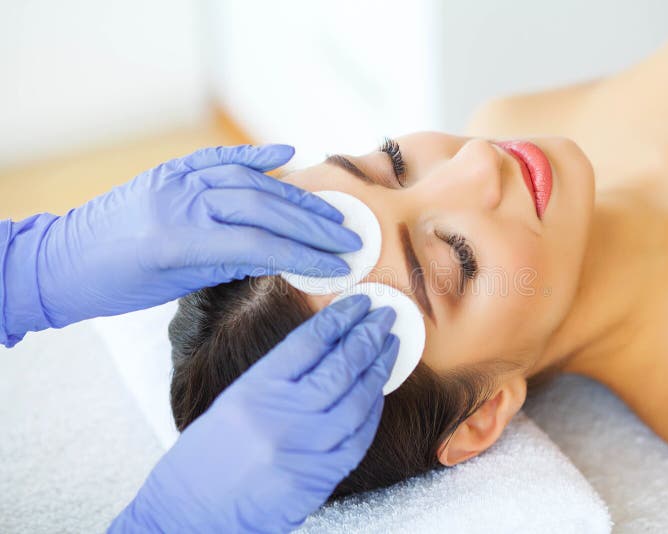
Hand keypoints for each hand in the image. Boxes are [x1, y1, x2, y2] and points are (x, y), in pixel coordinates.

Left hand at [37, 144, 360, 326]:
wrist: (64, 259)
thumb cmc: (117, 285)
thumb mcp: (176, 284)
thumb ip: (228, 262)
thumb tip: (280, 253)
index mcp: (179, 240)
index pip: (260, 244)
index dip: (305, 255)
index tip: (338, 265)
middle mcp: (181, 201)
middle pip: (264, 207)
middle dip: (312, 225)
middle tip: (348, 237)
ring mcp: (177, 179)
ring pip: (250, 182)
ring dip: (296, 197)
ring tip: (330, 214)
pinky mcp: (173, 169)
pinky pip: (221, 158)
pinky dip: (256, 157)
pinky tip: (289, 155)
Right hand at [109, 294, 398, 532]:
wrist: (191, 512)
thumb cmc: (207, 455)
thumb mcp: (235, 400)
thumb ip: (280, 375)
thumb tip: (327, 346)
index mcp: (257, 388)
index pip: (310, 340)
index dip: (341, 317)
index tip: (360, 302)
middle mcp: (283, 414)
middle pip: (340, 364)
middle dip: (369, 334)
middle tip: (387, 316)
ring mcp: (304, 446)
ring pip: (357, 399)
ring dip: (378, 368)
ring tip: (391, 346)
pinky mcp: (319, 477)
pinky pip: (358, 438)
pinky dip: (373, 412)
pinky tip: (379, 393)